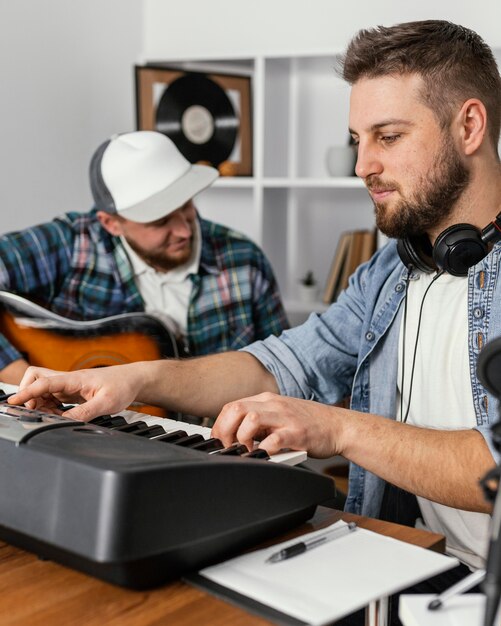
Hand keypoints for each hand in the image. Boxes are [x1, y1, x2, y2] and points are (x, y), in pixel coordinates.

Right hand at [8, 364, 141, 421]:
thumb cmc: (122, 386)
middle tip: (36, 411)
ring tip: (51, 416)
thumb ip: (84, 413)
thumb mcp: (106, 403)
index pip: (43, 383)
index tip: (13, 402)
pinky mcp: (73, 391)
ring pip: (43, 389)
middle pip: (36, 379)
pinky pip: (53, 396)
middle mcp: (68, 380)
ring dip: (40, 402)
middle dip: (29, 394)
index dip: (26, 392)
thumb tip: (64, 422)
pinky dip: (50, 406)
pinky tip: (59, 415)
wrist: (133, 379)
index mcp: (74, 379)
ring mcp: (70, 385)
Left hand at [212, 392, 341, 457]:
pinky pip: (274, 440)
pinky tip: (265, 456)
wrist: (338, 426)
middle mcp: (273, 405)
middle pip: (235, 410)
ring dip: (242, 439)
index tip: (218, 443)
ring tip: (248, 452)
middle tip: (228, 449)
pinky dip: (264, 450)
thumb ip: (258, 420)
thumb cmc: (308, 424)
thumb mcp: (279, 415)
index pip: (231, 407)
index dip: (219, 426)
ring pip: (251, 419)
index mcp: (266, 400)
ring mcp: (285, 418)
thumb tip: (233, 434)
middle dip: (224, 432)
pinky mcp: (297, 433)